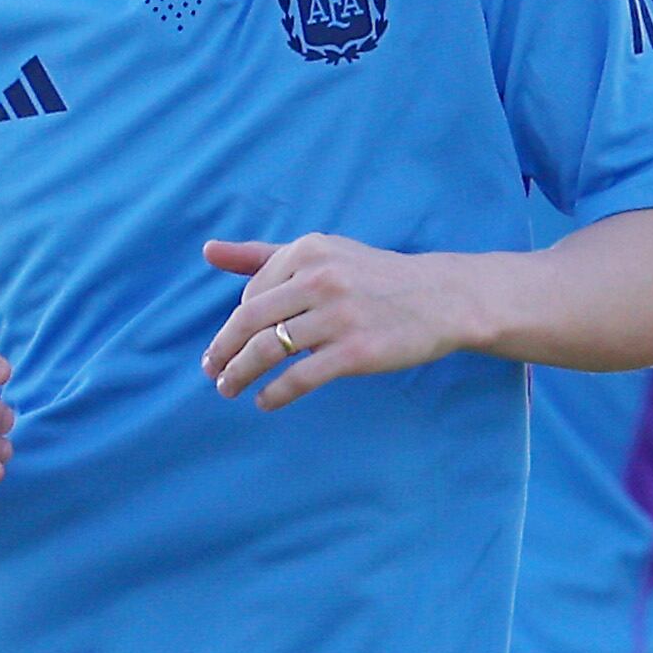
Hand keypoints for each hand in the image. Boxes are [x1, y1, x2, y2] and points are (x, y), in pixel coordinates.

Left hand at [202, 235, 478, 409]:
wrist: (444, 299)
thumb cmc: (378, 278)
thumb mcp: (324, 254)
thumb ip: (263, 254)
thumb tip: (207, 251)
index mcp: (309, 250)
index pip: (252, 294)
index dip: (237, 324)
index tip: (232, 343)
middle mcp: (321, 279)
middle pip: (250, 321)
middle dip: (223, 351)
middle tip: (212, 371)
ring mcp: (339, 316)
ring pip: (268, 350)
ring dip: (240, 374)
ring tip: (229, 389)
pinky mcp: (355, 352)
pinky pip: (299, 377)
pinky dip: (274, 393)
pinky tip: (265, 401)